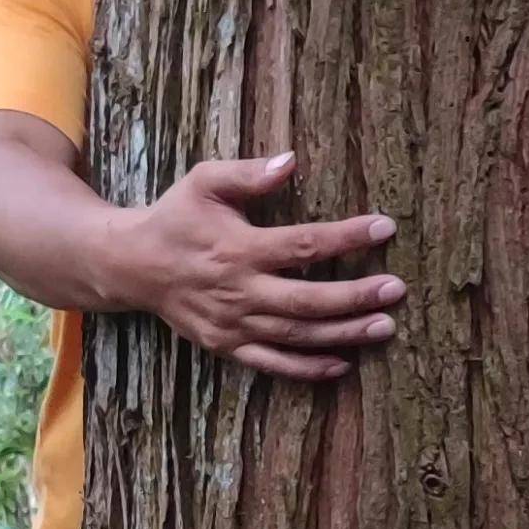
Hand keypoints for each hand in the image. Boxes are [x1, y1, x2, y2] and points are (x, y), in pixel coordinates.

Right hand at [128, 153, 404, 385]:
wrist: (132, 265)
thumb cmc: (176, 216)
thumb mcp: (204, 181)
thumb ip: (248, 173)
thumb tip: (291, 160)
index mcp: (238, 248)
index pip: (303, 244)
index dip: (346, 237)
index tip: (385, 227)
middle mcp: (239, 291)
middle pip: (307, 299)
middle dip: (355, 296)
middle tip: (396, 289)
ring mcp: (233, 324)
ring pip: (296, 335)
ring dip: (343, 334)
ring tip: (384, 326)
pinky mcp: (227, 346)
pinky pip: (272, 363)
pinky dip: (307, 368)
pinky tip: (343, 364)